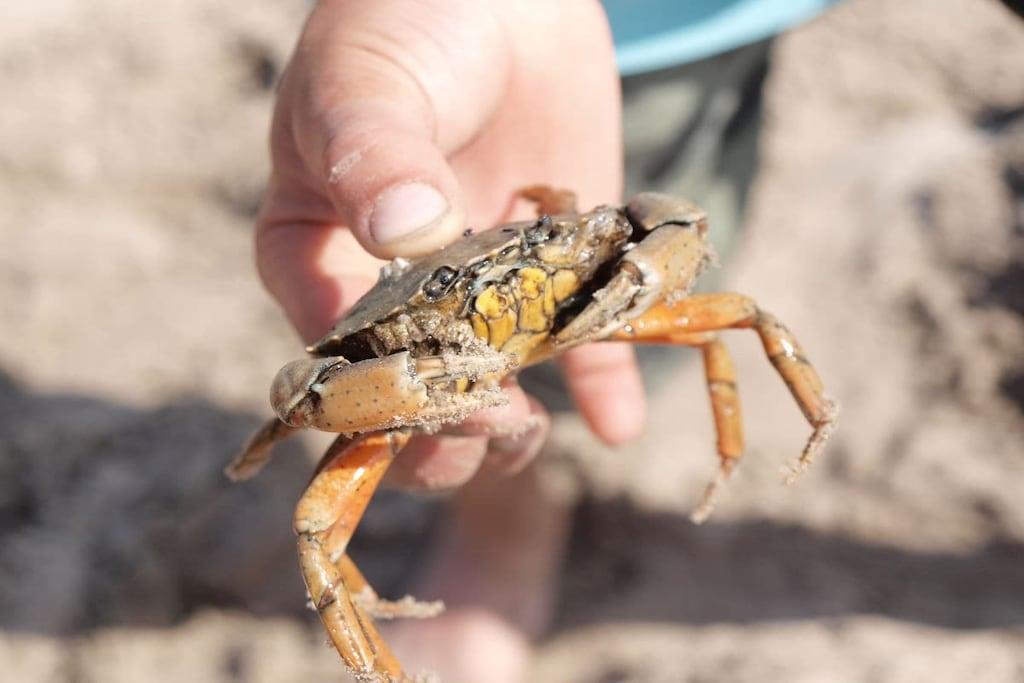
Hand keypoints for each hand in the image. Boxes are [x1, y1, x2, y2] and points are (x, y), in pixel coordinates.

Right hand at [256, 0, 644, 489]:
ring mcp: (479, 285)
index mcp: (317, 251)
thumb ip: (374, 154)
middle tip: (488, 430)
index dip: (379, 390)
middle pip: (409, 385)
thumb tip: (403, 232)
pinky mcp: (551, 268)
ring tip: (534, 433)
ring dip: (511, 420)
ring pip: (488, 378)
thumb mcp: (368, 82)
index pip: (335, 346)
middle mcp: (395, 284)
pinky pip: (574, 335)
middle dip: (444, 426)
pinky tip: (615, 422)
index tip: (433, 398)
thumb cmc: (403, 21)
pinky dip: (601, 380)